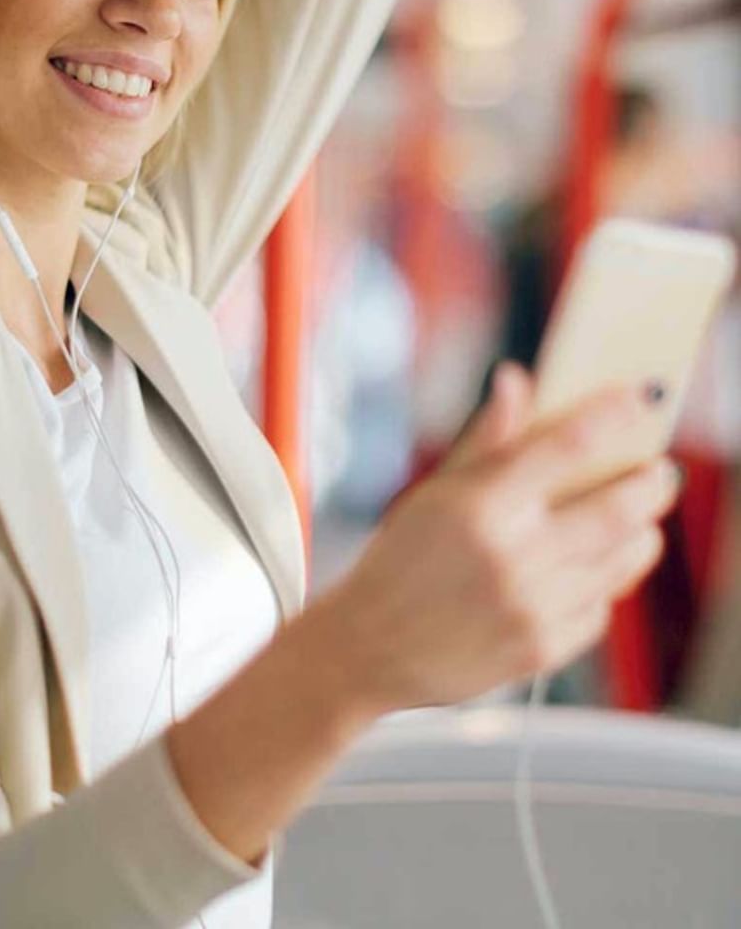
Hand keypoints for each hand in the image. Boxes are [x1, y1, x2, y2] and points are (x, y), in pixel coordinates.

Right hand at [328, 371, 679, 711]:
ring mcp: (531, 606)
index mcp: (480, 504)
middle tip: (660, 470)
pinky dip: (603, 583)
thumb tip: (516, 379)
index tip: (638, 399)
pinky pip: (601, 607)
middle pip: (619, 507)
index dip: (613, 415)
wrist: (369, 647)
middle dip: (653, 482)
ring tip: (637, 519)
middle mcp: (512, 554)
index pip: (568, 445)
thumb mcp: (434, 493)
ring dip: (641, 532)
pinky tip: (588, 570)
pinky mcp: (542, 649)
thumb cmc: (398, 562)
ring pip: (622, 559)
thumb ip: (486, 439)